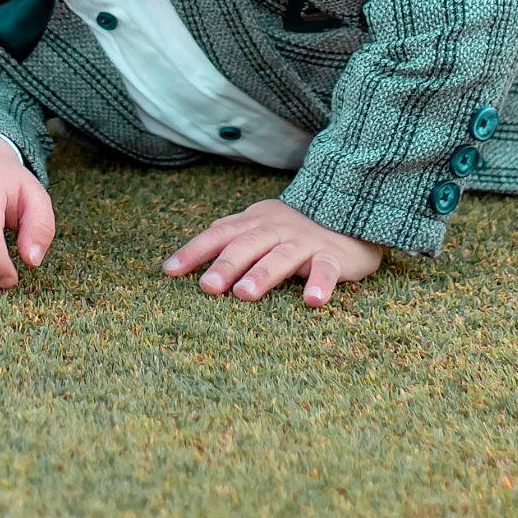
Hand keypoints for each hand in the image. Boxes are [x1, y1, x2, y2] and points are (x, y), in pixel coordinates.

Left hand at [162, 197, 382, 307]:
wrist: (348, 216)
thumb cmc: (292, 231)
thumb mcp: (259, 227)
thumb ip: (229, 239)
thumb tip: (186, 260)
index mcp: (254, 222)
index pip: (219, 234)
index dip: (194, 251)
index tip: (169, 272)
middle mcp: (276, 229)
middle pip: (247, 245)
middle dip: (226, 265)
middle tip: (207, 287)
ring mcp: (305, 242)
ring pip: (281, 257)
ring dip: (262, 274)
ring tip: (244, 294)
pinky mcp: (333, 256)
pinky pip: (327, 270)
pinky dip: (321, 284)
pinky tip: (312, 300)